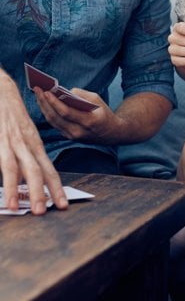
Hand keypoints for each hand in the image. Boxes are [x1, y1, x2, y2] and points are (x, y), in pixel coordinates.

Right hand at [0, 73, 66, 214]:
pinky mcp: (1, 140)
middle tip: (52, 211)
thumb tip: (24, 177)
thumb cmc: (10, 116)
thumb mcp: (21, 135)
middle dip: (45, 193)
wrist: (1, 89)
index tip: (62, 204)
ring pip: (22, 170)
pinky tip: (7, 198)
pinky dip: (7, 183)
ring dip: (25, 191)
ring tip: (29, 210)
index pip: (49, 169)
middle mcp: (27, 144)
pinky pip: (4, 163)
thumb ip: (24, 154)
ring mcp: (13, 142)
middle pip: (40, 172)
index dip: (56, 187)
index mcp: (34, 145)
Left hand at [34, 86, 121, 142]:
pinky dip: (48, 113)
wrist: (111, 133)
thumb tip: (64, 91)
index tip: (46, 92)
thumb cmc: (104, 113)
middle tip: (37, 90)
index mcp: (88, 121)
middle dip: (44, 102)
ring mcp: (72, 136)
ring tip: (38, 95)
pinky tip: (44, 104)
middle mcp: (78, 131)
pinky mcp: (68, 137)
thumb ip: (82, 95)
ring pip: (52, 121)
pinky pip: (55, 124)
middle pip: (55, 117)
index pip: (66, 112)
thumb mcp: (98, 100)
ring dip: (43, 107)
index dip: (54, 102)